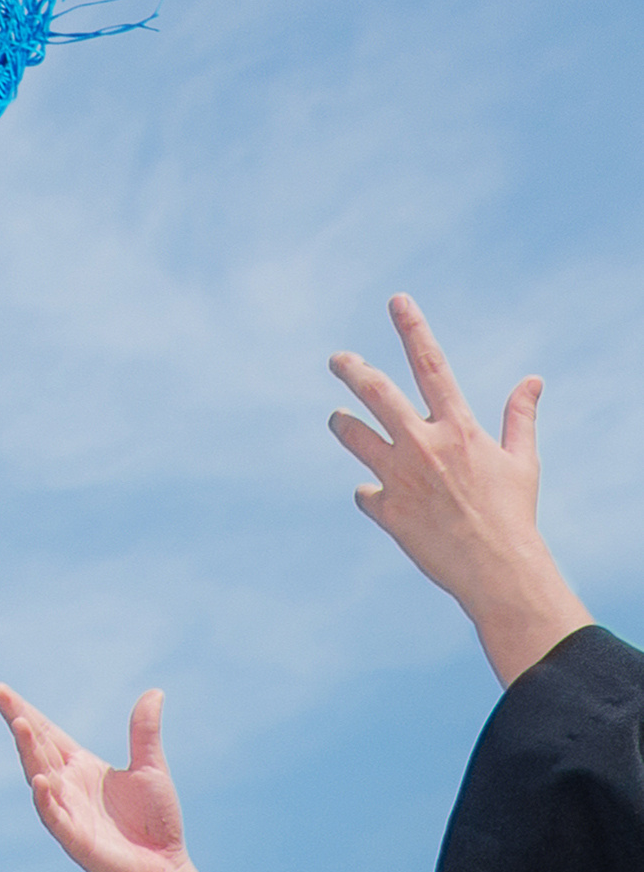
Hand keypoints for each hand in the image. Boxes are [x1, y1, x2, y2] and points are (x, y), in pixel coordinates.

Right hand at [0, 682, 263, 871]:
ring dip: (28, 751)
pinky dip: (45, 799)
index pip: (46, 733)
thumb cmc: (156, 823)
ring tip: (20, 725)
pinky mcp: (75, 838)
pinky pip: (54, 816)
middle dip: (18, 721)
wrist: (166, 871)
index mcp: (80, 767)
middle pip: (36, 747)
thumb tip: (154, 692)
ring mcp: (67, 811)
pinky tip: (40, 780)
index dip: (23, 710)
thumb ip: (144, 732)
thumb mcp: (151, 768)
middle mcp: (67, 785)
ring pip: (40, 775)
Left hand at [329, 294, 589, 685]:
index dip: (413, 329)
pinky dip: (371, 494)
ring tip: (339, 419)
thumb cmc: (513, 514)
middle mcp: (424, 445)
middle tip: (338, 359)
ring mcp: (400, 476)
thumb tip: (533, 380)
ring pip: (351, 434)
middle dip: (351, 369)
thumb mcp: (522, 462)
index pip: (431, 366)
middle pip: (375, 392)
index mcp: (459, 429)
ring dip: (342, 423)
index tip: (396, 300)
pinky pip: (363, 492)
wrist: (498, 570)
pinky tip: (383, 501)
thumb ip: (520, 417)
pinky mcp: (386, 510)